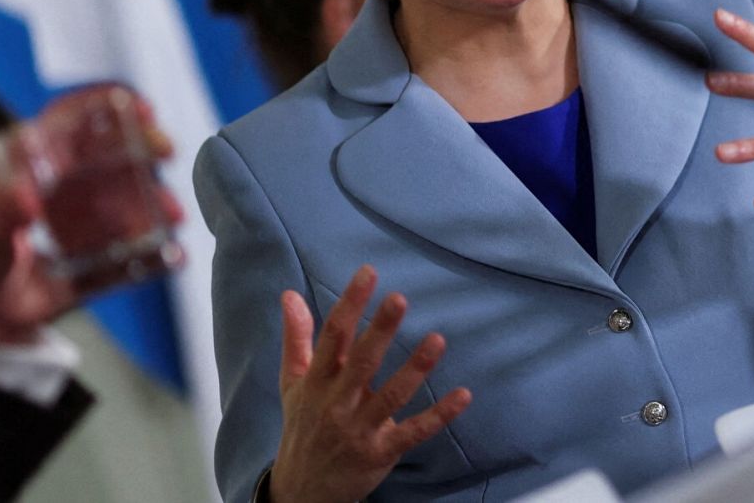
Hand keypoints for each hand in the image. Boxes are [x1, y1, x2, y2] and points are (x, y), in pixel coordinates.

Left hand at [0, 86, 178, 343]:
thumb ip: (1, 214)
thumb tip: (26, 199)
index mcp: (37, 165)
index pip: (72, 122)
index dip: (105, 107)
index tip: (135, 106)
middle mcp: (71, 185)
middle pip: (114, 152)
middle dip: (145, 145)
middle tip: (164, 148)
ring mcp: (91, 219)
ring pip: (133, 199)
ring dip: (157, 202)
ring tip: (171, 213)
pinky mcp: (103, 255)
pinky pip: (135, 252)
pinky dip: (159, 254)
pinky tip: (173, 254)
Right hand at [270, 265, 470, 502]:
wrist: (302, 490)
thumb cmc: (303, 426)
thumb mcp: (293, 382)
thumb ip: (296, 337)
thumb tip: (289, 294)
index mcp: (317, 382)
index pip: (333, 336)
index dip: (350, 303)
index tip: (368, 273)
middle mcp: (336, 403)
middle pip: (361, 362)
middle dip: (380, 330)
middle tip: (400, 298)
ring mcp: (360, 429)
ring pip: (390, 397)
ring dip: (415, 369)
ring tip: (437, 340)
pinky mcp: (381, 452)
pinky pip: (413, 432)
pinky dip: (439, 416)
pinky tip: (464, 395)